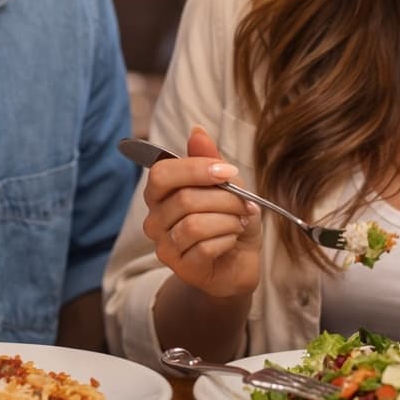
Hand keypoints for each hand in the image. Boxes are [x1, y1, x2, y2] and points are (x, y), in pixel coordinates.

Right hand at [141, 127, 262, 297]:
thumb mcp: (227, 184)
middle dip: (225, 199)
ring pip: (195, 225)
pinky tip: (232, 240)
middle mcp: (155, 219)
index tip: (228, 172)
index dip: (196, 169)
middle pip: (184, 199)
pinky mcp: (181, 268)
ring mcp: (165, 245)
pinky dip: (227, 240)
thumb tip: (197, 131)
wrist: (241, 259)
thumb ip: (209, 160)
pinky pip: (204, 247)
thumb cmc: (230, 218)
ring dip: (228, 221)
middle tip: (244, 204)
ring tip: (238, 223)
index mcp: (161, 193)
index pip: (162, 173)